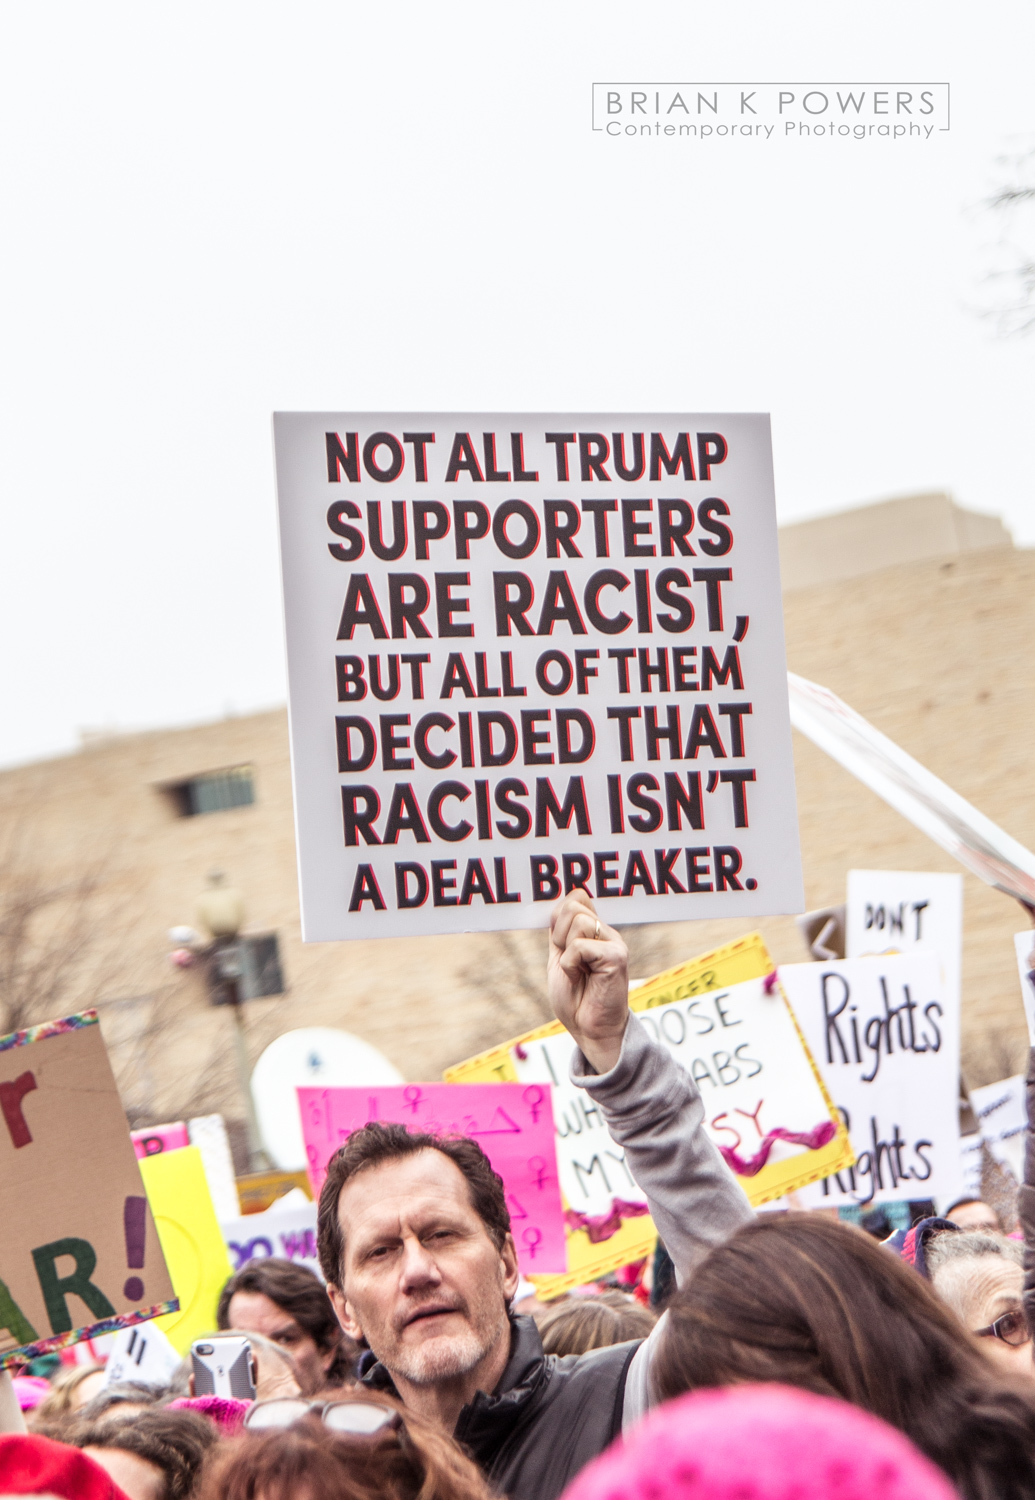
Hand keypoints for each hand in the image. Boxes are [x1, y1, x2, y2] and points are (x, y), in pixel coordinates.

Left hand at [548, 891, 629, 1072]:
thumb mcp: (560, 959)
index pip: (577, 898)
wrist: (590, 1030)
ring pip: (577, 922)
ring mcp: (614, 943)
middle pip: (573, 905)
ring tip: (576, 971)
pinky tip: (579, 977)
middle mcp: (608, 934)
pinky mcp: (616, 957)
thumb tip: (556, 907)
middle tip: (569, 962)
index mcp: (596, 932)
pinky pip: (579, 946)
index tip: (559, 943)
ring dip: (566, 951)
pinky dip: (570, 964)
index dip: (560, 916)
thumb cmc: (576, 999)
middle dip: (559, 934)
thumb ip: (559, 934)